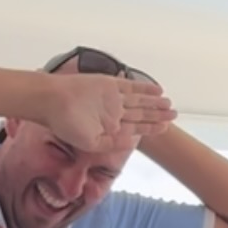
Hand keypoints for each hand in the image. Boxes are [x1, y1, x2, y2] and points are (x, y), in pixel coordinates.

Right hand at [41, 71, 175, 152]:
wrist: (52, 101)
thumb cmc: (66, 125)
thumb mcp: (92, 143)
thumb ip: (113, 143)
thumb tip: (133, 141)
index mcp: (109, 128)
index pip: (135, 128)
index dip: (151, 127)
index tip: (166, 128)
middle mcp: (113, 113)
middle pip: (140, 113)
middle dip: (158, 114)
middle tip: (175, 114)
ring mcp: (112, 98)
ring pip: (139, 100)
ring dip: (154, 102)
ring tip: (170, 104)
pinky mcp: (109, 84)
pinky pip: (130, 86)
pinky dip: (144, 87)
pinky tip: (157, 90)